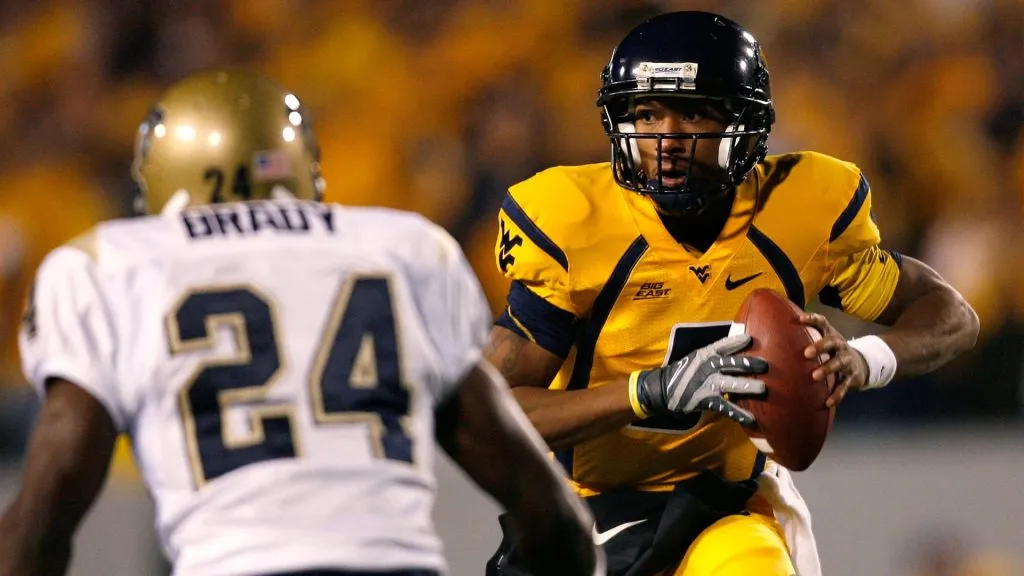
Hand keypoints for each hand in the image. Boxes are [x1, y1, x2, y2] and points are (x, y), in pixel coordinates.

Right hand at [633, 333, 766, 426]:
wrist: (663, 390)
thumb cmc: (685, 372)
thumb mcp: (697, 358)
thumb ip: (715, 355)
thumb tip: (738, 350)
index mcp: (705, 354)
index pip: (723, 345)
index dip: (737, 341)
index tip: (751, 340)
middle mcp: (707, 367)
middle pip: (731, 364)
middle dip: (749, 364)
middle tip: (766, 365)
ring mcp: (706, 384)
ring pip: (731, 384)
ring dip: (748, 386)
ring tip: (763, 389)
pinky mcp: (705, 400)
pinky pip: (725, 407)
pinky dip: (738, 414)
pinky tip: (751, 419)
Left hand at [798, 312, 868, 407]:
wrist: (862, 364)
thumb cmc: (833, 351)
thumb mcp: (824, 340)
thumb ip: (806, 336)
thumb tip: (775, 332)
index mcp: (831, 335)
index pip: (822, 323)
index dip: (811, 319)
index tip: (799, 319)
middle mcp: (840, 346)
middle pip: (832, 343)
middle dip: (820, 347)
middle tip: (807, 353)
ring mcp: (847, 362)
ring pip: (839, 364)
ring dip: (827, 369)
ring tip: (815, 376)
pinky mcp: (851, 378)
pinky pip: (844, 387)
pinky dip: (836, 395)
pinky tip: (827, 402)